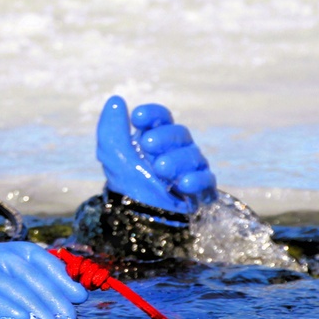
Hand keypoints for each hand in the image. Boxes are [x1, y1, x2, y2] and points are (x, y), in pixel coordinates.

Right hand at [0, 242, 87, 318]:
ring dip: (35, 306)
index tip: (79, 297)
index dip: (63, 280)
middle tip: (69, 316)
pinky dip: (8, 310)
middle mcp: (1, 256)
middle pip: (32, 277)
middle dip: (53, 297)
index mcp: (17, 250)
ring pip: (15, 288)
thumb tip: (76, 295)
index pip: (44, 262)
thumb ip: (43, 278)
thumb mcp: (16, 269)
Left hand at [96, 95, 216, 214]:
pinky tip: (183, 184)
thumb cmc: (126, 183)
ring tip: (160, 169)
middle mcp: (175, 150)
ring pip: (193, 156)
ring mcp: (189, 169)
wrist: (135, 218)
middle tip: (147, 145)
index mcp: (155, 137)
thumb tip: (116, 100)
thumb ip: (111, 129)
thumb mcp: (112, 155)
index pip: (162, 117)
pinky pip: (207, 180)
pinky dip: (197, 181)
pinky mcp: (200, 191)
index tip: (137, 117)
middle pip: (180, 133)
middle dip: (165, 137)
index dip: (153, 114)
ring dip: (177, 161)